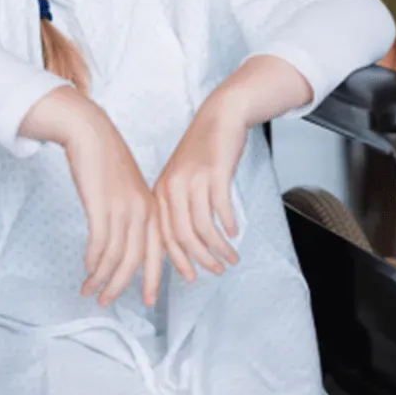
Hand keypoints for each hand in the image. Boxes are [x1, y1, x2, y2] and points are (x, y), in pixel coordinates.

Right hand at [23, 87, 163, 306]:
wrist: (92, 133)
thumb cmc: (108, 163)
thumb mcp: (129, 190)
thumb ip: (133, 215)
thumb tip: (127, 244)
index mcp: (153, 208)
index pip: (157, 252)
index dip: (153, 279)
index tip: (149, 302)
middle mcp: (142, 211)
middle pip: (136, 261)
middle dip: (122, 286)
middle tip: (106, 303)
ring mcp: (123, 208)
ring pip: (116, 257)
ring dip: (102, 278)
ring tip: (90, 291)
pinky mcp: (102, 205)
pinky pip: (100, 244)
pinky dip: (93, 262)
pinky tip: (86, 270)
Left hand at [152, 93, 248, 282]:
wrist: (220, 116)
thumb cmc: (202, 150)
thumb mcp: (181, 177)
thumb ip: (177, 206)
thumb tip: (184, 244)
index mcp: (160, 192)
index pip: (163, 237)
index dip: (178, 262)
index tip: (191, 278)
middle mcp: (172, 188)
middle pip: (183, 237)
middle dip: (200, 260)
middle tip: (217, 271)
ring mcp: (193, 180)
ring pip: (203, 227)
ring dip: (219, 248)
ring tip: (232, 257)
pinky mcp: (215, 172)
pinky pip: (221, 208)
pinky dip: (229, 225)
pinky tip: (235, 232)